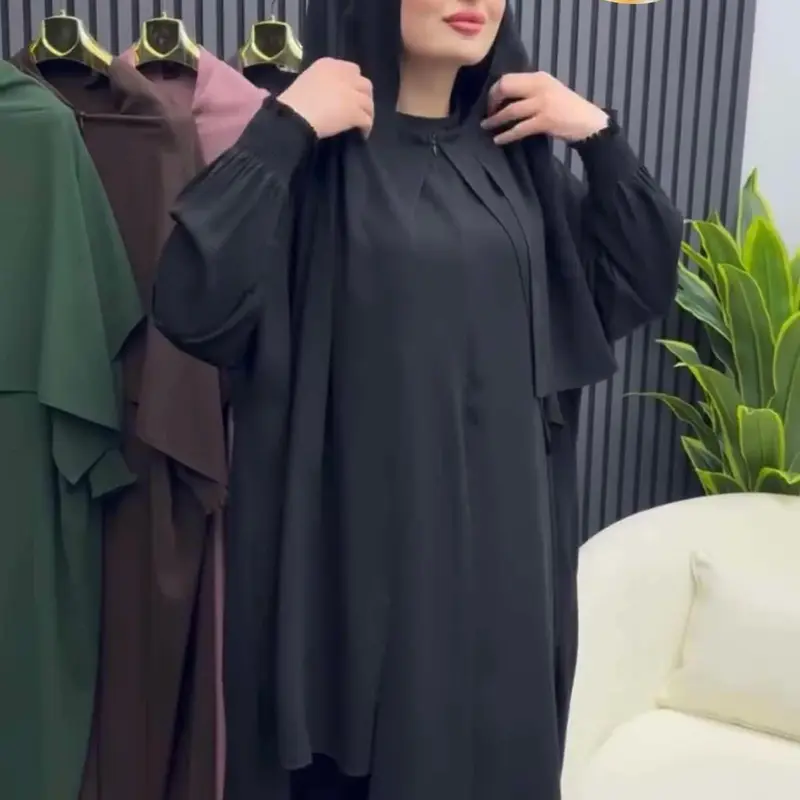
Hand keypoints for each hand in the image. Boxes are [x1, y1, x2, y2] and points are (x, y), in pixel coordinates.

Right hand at [279, 57, 373, 138]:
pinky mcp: (354, 112)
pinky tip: (361, 134)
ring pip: (368, 103)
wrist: (293, 116)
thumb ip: (321, 81)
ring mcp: (350, 94)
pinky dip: (366, 127)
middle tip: (360, 109)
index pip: (351, 69)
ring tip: (361, 124)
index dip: (353, 83)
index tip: (350, 94)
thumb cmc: (292, 102)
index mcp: (329, 65)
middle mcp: (343, 75)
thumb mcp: (306, 80)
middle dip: (364, 96)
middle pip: (365, 84)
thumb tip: (327, 93)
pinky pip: (367, 120)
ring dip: (367, 113)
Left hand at [482, 72, 608, 145]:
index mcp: (540, 77)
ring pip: (510, 110)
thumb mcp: (549, 91)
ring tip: (486, 127)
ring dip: (495, 120)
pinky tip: (498, 139)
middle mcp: (540, 86)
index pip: (508, 78)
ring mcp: (543, 103)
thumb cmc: (567, 109)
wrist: (588, 122)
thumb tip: (505, 96)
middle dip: (492, 102)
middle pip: (505, 88)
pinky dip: (506, 135)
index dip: (495, 91)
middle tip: (487, 114)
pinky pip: (519, 128)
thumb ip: (530, 90)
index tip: (491, 103)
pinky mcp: (545, 121)